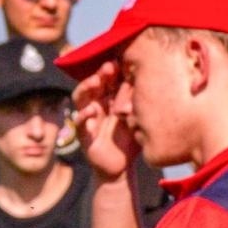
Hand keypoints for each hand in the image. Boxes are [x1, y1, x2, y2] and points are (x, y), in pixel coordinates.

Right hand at [72, 65, 138, 182]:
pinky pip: (80, 124)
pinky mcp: (84, 134)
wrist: (121, 167)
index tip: (121, 61)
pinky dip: (84, 117)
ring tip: (95, 82)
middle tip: (109, 67)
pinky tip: (91, 112)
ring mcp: (88, 118)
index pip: (108, 80)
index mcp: (109, 99)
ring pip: (82, 98)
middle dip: (100, 74)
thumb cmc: (130, 140)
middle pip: (94, 84)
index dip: (112, 70)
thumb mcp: (136, 119)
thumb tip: (146, 80)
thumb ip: (136, 102)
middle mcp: (97, 105)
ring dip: (87, 88)